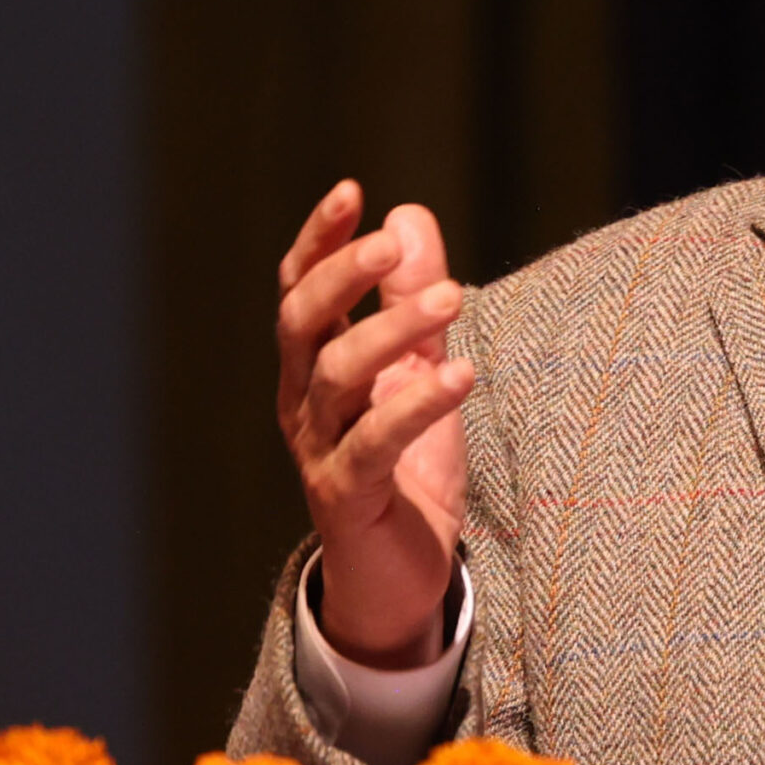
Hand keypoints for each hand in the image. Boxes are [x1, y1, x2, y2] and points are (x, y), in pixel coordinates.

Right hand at [275, 180, 471, 667]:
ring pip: (338, 374)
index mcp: (313, 365)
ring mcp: (318, 449)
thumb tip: (410, 216)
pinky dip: (417, 403)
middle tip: (392, 247)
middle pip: (302, 322)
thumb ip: (416, 300)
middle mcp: (303, 401)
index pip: (301, 288)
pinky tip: (462, 374)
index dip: (319, 239)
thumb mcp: (419, 370)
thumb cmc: (406, 467)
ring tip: (454, 296)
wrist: (399, 572)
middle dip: (343, 277)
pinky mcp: (347, 495)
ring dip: (393, 329)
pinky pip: (375, 441)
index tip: (352, 192)